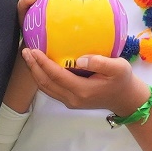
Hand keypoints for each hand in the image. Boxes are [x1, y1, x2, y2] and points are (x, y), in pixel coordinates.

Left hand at [24, 48, 149, 117]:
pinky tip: (40, 65)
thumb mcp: (119, 68)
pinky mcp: (70, 100)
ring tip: (28, 57)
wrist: (125, 99)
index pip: (56, 76)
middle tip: (25, 50)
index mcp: (82, 90)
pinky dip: (42, 77)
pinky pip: (51, 88)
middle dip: (33, 67)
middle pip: (45, 83)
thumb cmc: (123, 81)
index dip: (43, 63)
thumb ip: (101, 63)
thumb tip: (79, 59)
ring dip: (35, 72)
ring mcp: (70, 101)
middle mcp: (72, 98)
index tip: (34, 49)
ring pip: (46, 87)